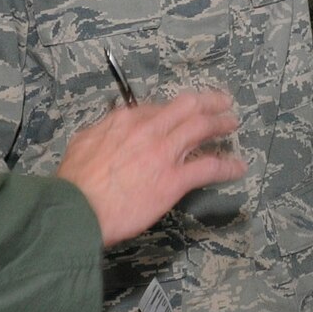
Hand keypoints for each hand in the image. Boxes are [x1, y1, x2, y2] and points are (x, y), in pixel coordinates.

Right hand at [57, 91, 246, 245]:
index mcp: (126, 119)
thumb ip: (102, 130)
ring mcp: (164, 153)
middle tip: (223, 102)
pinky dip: (227, 166)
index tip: (184, 111)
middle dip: (209, 102)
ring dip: (221, 123)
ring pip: (202, 128)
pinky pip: (209, 168)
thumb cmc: (74, 182)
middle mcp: (149, 129)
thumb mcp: (82, 142)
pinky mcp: (174, 181)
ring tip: (232, 123)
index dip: (176, 109)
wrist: (76, 209)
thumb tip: (112, 125)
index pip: (160, 107)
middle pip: (188, 107)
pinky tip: (238, 167)